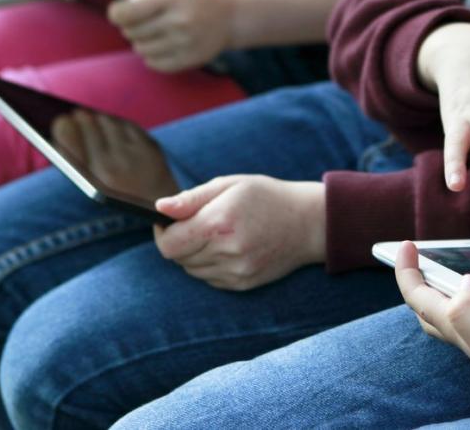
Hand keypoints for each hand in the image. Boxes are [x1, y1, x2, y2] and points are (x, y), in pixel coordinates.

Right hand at [52, 110, 178, 196]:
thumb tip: (61, 129)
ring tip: (91, 117)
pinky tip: (111, 123)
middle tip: (76, 114)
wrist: (157, 208)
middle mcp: (115, 165)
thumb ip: (76, 162)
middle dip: (83, 119)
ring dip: (100, 119)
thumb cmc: (117, 196)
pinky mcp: (151, 146)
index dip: (67, 127)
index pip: (73, 140)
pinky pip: (128, 126)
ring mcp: (135, 154)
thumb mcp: (93, 185)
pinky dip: (118, 123)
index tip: (61, 119)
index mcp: (94, 177)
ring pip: (111, 123)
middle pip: (93, 127)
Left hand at [107, 0, 233, 72]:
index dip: (116, 13)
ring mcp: (186, 42)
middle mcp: (180, 20)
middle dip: (129, 26)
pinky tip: (161, 45)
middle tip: (141, 20)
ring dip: (141, 42)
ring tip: (153, 32)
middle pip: (131, 32)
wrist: (230, 16)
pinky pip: (154, 63)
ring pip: (141, 49)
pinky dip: (152, 57)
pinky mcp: (190, 58)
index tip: (119, 11)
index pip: (127, 13)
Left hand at [152, 176, 325, 289]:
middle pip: (178, 258)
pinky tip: (229, 248)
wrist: (310, 223)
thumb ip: (191, 198)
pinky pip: (210, 279)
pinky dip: (211, 265)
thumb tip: (159, 208)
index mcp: (219, 223)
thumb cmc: (267, 197)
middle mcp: (227, 252)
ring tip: (217, 235)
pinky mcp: (243, 284)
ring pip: (192, 270)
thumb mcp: (230, 185)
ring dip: (195, 254)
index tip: (168, 222)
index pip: (168, 244)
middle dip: (180, 241)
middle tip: (198, 224)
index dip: (162, 233)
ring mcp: (236, 271)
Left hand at [395, 241, 469, 392]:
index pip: (418, 299)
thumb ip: (467, 314)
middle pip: (432, 310)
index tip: (406, 245)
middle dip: (422, 284)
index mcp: (459, 330)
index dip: (406, 271)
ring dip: (461, 288)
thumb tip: (466, 282)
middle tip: (425, 260)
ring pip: (464, 310)